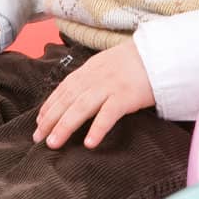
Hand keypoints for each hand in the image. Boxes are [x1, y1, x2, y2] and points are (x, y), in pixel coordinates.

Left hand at [32, 40, 154, 149]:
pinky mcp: (126, 96)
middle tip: (37, 138)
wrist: (160, 54)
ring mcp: (110, 86)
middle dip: (50, 119)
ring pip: (81, 107)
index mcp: (90, 69)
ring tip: (53, 143)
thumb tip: (77, 94)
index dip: (50, 105)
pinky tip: (89, 143)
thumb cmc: (136, 62)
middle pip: (67, 99)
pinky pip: (109, 114)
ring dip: (65, 125)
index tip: (39, 121)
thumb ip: (93, 76)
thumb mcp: (108, 64)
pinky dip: (97, 128)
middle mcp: (95, 77)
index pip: (64, 88)